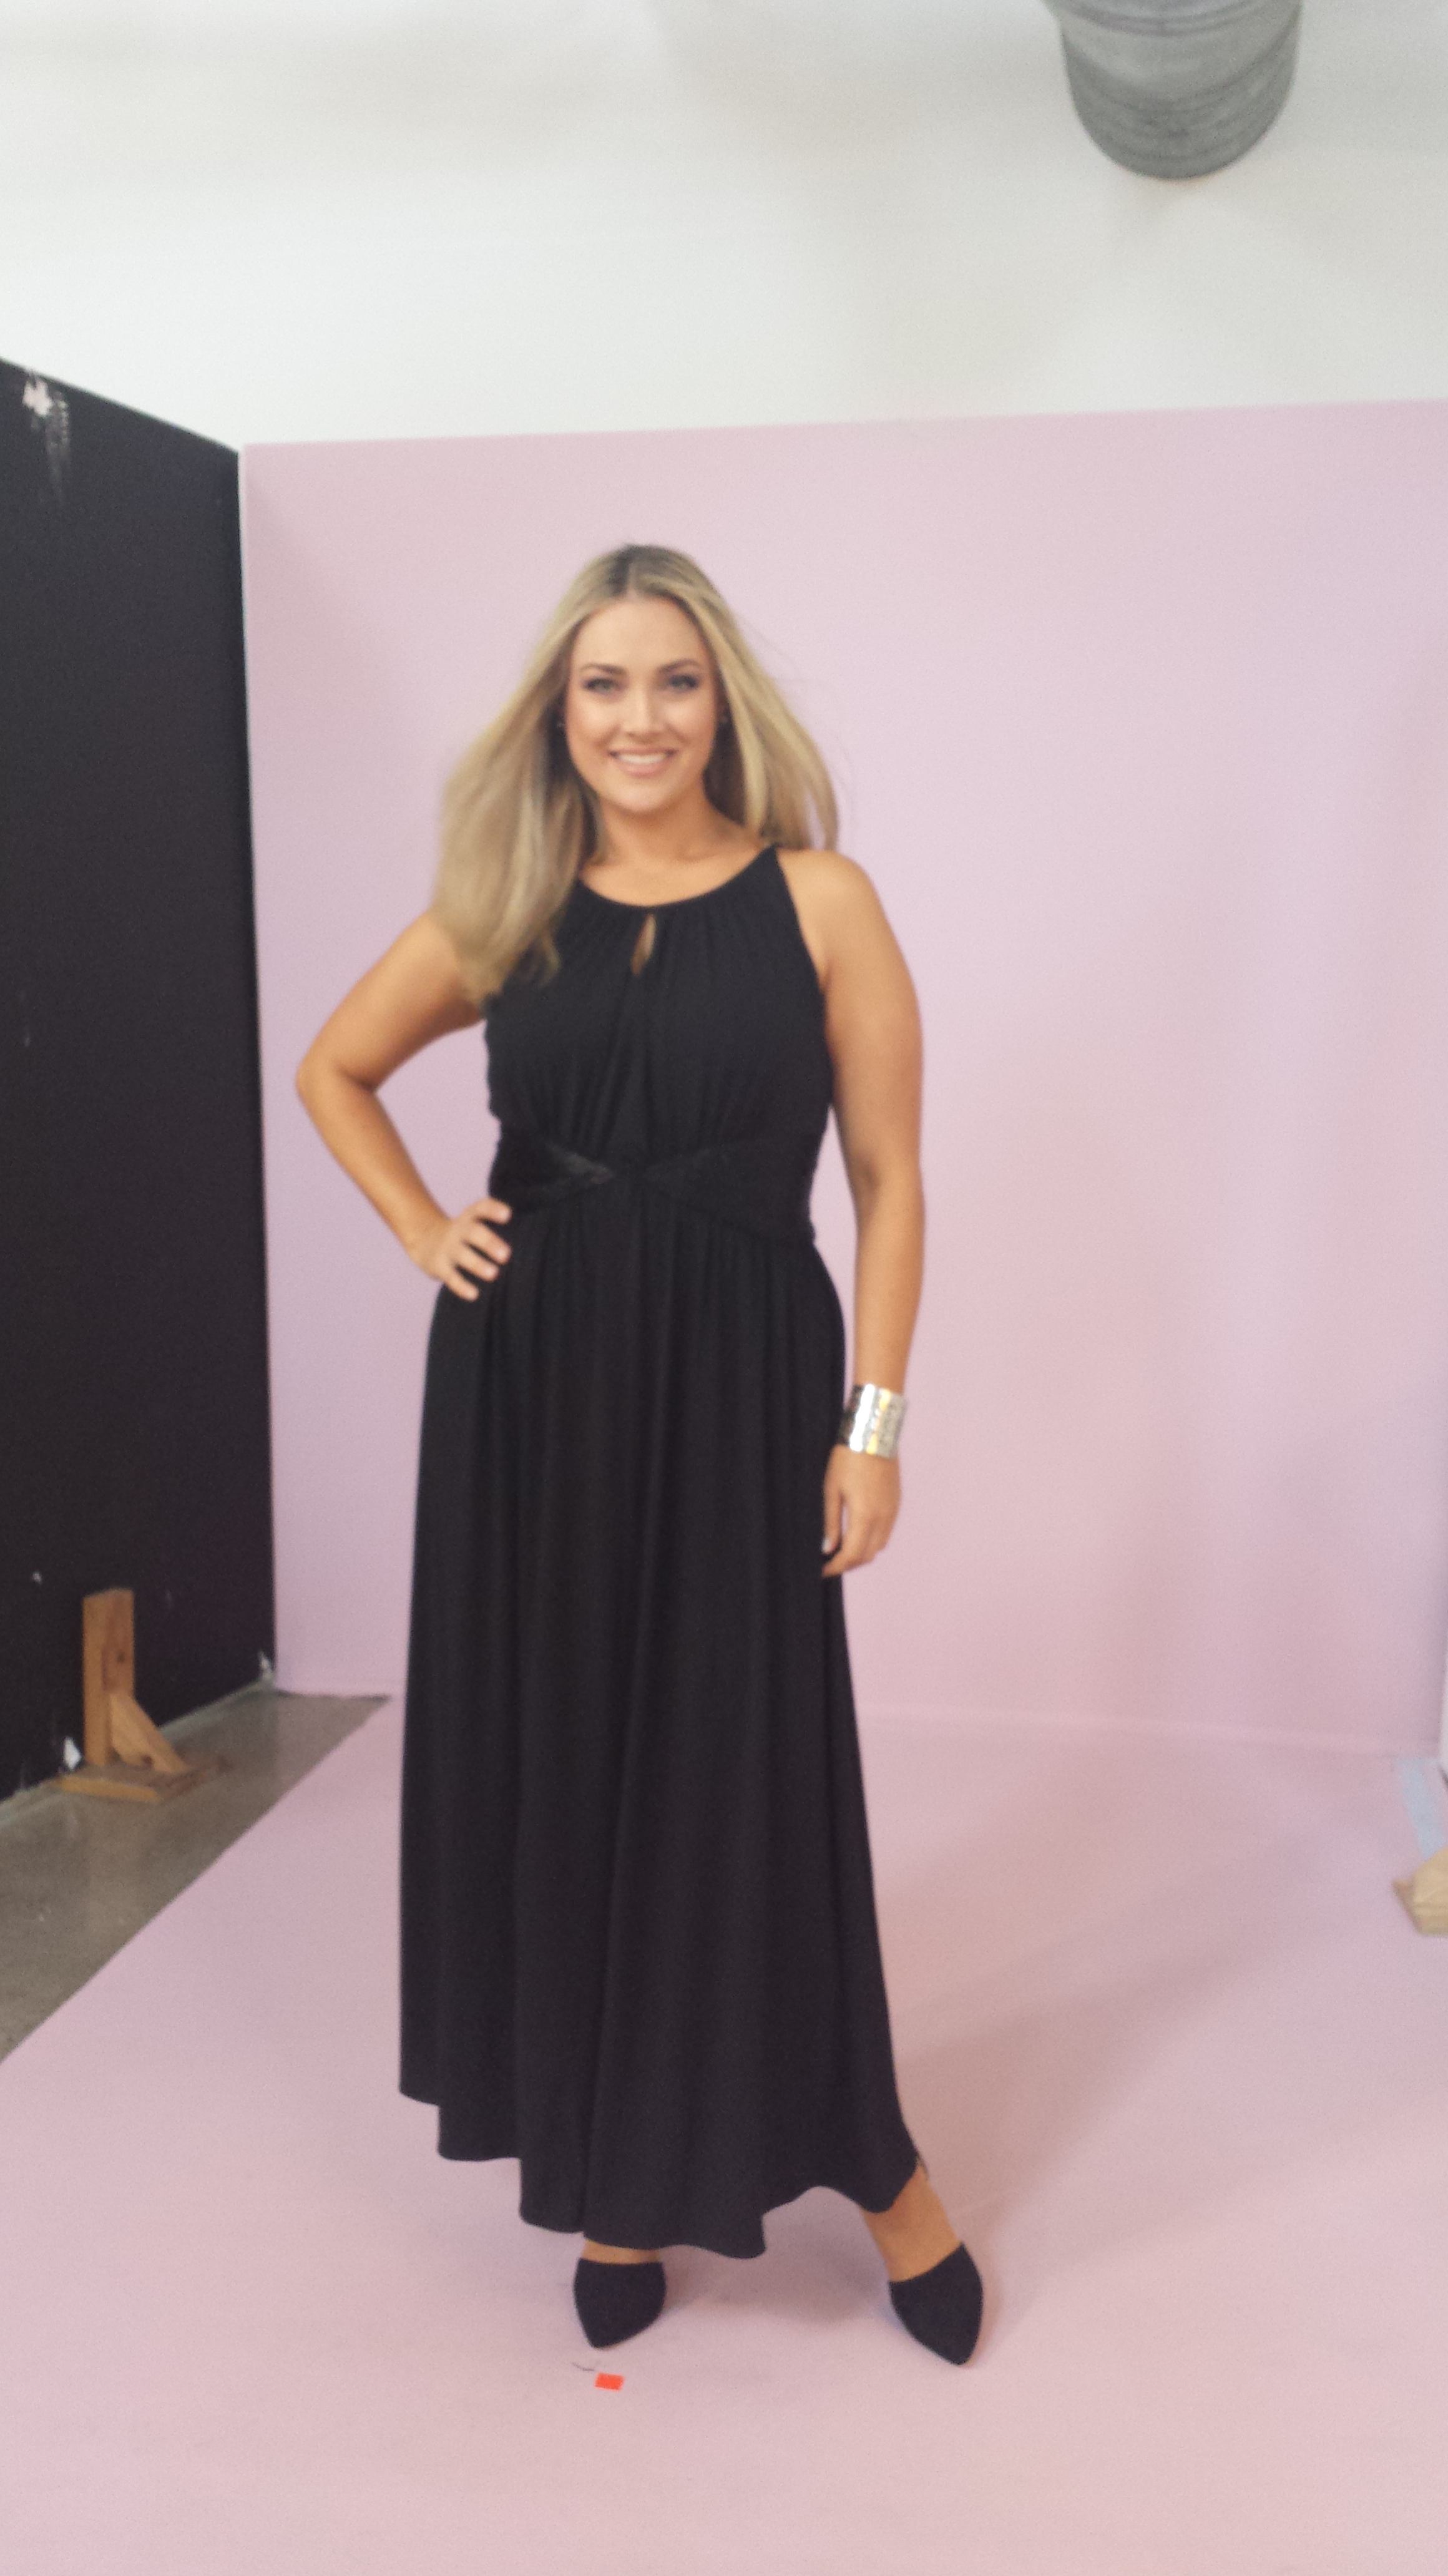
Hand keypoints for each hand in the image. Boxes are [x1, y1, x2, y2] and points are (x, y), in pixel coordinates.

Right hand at [409, 1197, 511, 1300]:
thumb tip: (536, 1240)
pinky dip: (462, 1286)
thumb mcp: (474, 1224)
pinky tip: (475, 1294)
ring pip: (463, 1255)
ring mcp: (448, 1248)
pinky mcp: (439, 1267)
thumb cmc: (464, 1234)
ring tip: (494, 1274)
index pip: (481, 1208)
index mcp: (470, 1218)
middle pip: (473, 1232)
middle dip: (489, 1242)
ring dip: (478, 1265)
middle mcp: (459, 1230)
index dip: (493, 1209)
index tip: (508, 1215)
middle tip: (506, 1255)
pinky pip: (451, 1277)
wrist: (425, 1240)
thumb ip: (496, 1228)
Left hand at [822, 1446, 899, 1576]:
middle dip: (848, 1564)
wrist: (874, 1433)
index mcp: (865, 1516)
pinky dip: (872, 1540)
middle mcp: (883, 1518)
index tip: (821, 1571)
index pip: (851, 1555)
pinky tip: (857, 1532)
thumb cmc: (848, 1458)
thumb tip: (827, 1549)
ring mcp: (893, 1511)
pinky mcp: (896, 1504)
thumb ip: (830, 1522)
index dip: (835, 1567)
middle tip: (829, 1561)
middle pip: (866, 1556)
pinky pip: (886, 1532)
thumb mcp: (831, 1489)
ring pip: (878, 1546)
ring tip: (841, 1548)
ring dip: (861, 1553)